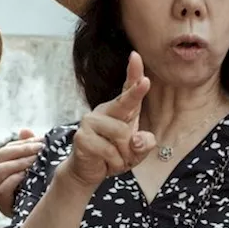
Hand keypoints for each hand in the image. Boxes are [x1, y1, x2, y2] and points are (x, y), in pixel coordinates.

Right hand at [0, 128, 40, 215]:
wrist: (39, 216)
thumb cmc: (37, 189)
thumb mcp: (35, 168)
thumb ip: (30, 149)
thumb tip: (24, 131)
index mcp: (4, 166)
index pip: (7, 149)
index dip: (23, 143)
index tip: (42, 141)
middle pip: (0, 156)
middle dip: (21, 150)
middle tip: (40, 149)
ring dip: (18, 163)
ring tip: (35, 161)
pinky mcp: (3, 205)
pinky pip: (2, 190)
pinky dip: (13, 181)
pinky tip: (26, 175)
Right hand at [59, 52, 155, 190]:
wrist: (89, 171)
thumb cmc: (114, 156)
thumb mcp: (136, 152)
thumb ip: (143, 144)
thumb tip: (136, 140)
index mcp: (119, 110)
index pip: (127, 89)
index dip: (133, 72)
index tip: (135, 55)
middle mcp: (104, 110)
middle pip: (125, 103)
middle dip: (136, 94)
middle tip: (146, 86)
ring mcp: (90, 121)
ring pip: (121, 135)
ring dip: (125, 155)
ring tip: (117, 159)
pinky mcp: (82, 136)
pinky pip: (110, 151)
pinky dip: (115, 163)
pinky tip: (107, 163)